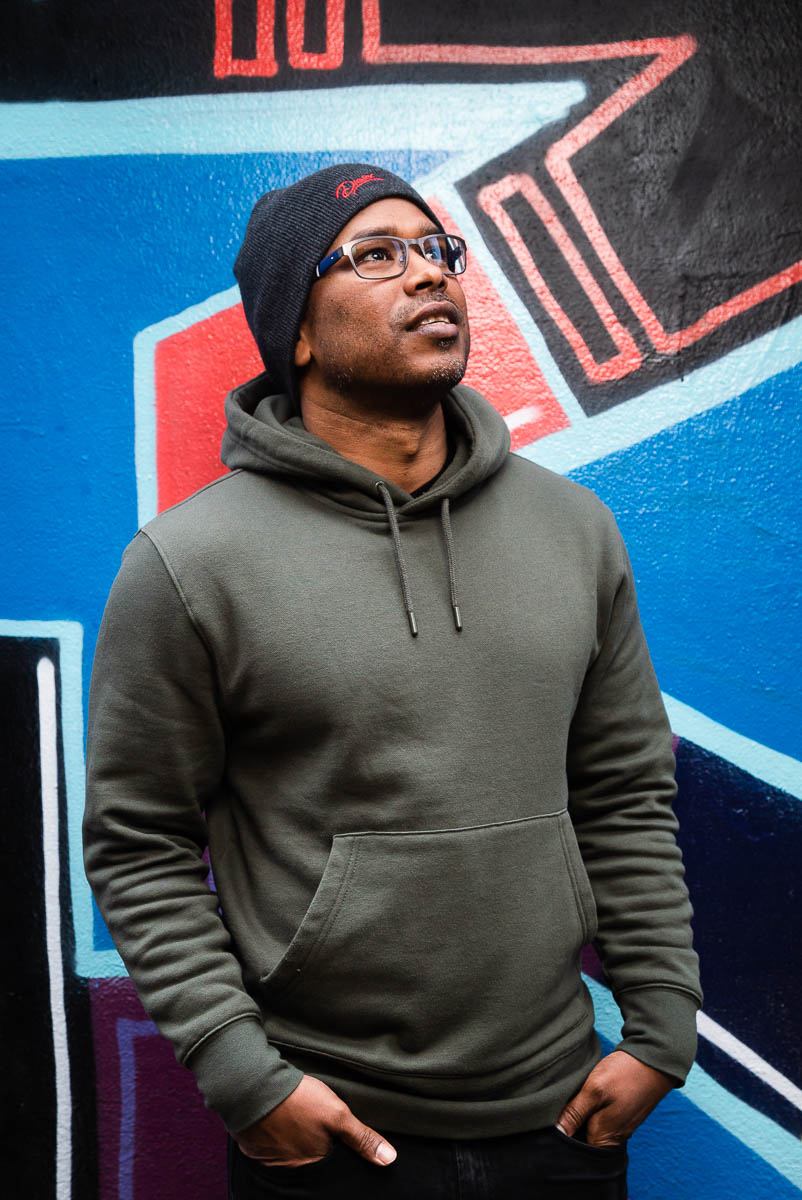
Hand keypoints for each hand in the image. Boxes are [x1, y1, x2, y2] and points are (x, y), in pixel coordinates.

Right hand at [234, 1074, 396, 1167]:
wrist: (252, 1086)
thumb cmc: (298, 1099)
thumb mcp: (337, 1114)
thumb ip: (361, 1138)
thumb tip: (389, 1160)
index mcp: (313, 1162)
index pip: (329, 1162)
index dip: (333, 1148)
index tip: (331, 1133)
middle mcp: (291, 1167)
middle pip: (308, 1159)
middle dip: (311, 1144)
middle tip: (310, 1122)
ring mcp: (269, 1158)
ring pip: (287, 1152)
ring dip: (292, 1140)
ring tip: (295, 1119)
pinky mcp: (253, 1146)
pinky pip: (267, 1147)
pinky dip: (273, 1136)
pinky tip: (277, 1120)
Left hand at [556, 1051, 673, 1146]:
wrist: (654, 1060)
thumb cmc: (624, 1074)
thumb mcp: (594, 1090)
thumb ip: (575, 1113)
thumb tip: (556, 1132)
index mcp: (605, 1139)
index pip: (574, 1149)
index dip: (560, 1137)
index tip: (548, 1122)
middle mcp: (613, 1138)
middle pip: (583, 1140)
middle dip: (570, 1127)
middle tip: (556, 1108)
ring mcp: (620, 1126)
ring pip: (591, 1128)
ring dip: (581, 1117)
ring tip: (569, 1100)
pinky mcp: (622, 1115)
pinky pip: (601, 1119)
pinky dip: (591, 1110)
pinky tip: (584, 1097)